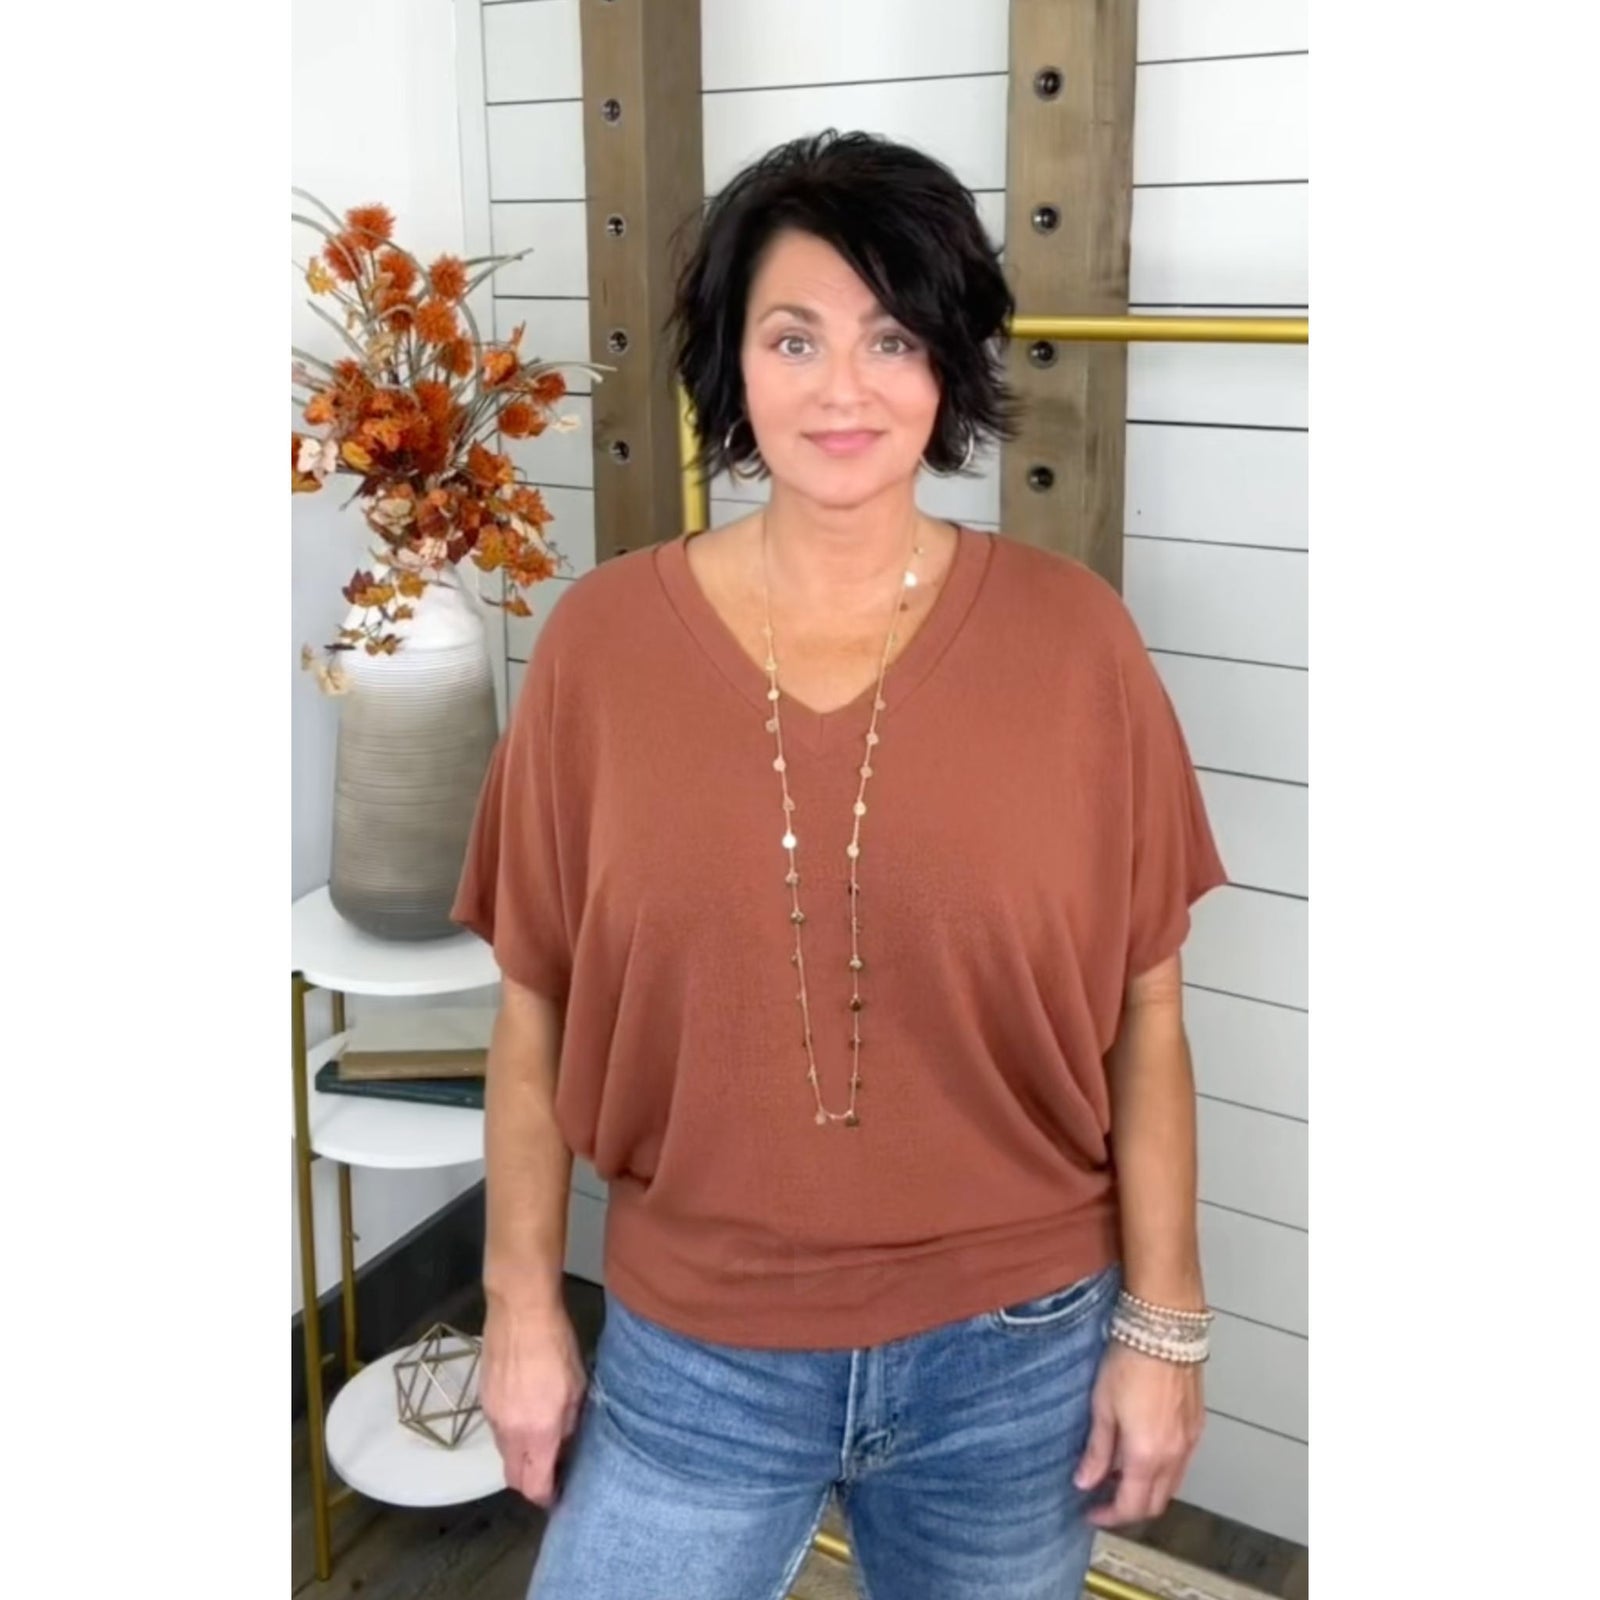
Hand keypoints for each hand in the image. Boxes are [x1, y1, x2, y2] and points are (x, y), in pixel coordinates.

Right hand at [480, 1299, 587, 1506]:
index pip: (534, 1485)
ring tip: (540, 1435)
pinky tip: (525, 1409)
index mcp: (538, 1432)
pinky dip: (510, 1431)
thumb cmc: (557, 1346)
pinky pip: (496, 1428)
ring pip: (504, 1452)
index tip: (558, 1494)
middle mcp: (510, 1431)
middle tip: (549, 1470)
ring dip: (520, 1454)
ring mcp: (492, 1415)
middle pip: (513, 1477)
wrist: (520, 1311)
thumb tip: (565, 1446)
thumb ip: (570, 1423)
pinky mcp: (483, 1398)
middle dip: (530, 1483)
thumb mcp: (578, 1386)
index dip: (546, 1497)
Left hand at [1074, 1341, 1204, 1526]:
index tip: (1091, 1512)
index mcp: (1147, 1455)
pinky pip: (1182, 1463)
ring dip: (1146, 1488)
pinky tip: (1141, 1451)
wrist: (1164, 1328)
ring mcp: (1190, 1441)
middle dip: (1129, 1507)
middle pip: (1155, 1502)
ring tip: (1117, 1472)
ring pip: (1171, 1484)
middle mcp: (1175, 1455)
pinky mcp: (1197, 1425)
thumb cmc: (1130, 1360)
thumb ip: (1096, 1450)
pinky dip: (1162, 1469)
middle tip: (1102, 1498)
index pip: (1131, 1505)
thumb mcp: (1102, 1405)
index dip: (1109, 1516)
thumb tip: (1085, 1481)